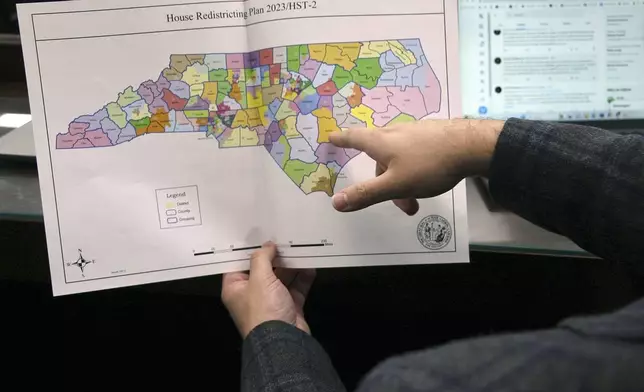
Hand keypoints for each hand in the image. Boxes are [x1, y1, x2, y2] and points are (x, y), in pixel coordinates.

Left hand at [221, 242, 315, 337]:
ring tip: (300, 247)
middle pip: (262, 270)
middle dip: (273, 255)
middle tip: (283, 236)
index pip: (238, 265)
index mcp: (236, 288)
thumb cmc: (264, 308)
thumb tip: (267, 245)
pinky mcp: (289, 307)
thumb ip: (262, 258)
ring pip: (281, 278)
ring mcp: (271, 301)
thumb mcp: (259, 279)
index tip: (257, 233)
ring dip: (291, 265)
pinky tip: (310, 265)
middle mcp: (252, 294)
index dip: (247, 250)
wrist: (283, 341)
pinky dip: (303, 278)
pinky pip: (296, 288)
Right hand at [329, 119, 503, 213]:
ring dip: (402, 181)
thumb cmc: (429, 165)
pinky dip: (415, 171)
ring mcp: (415, 132)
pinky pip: (415, 154)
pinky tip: (429, 180)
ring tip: (418, 199)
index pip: (353, 138)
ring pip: (399, 159)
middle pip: (379, 157)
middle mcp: (395, 133)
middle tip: (400, 203)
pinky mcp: (432, 135)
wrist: (471, 146)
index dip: (341, 139)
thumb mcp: (395, 185)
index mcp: (380, 142)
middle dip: (383, 181)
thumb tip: (336, 202)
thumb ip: (366, 194)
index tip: (331, 137)